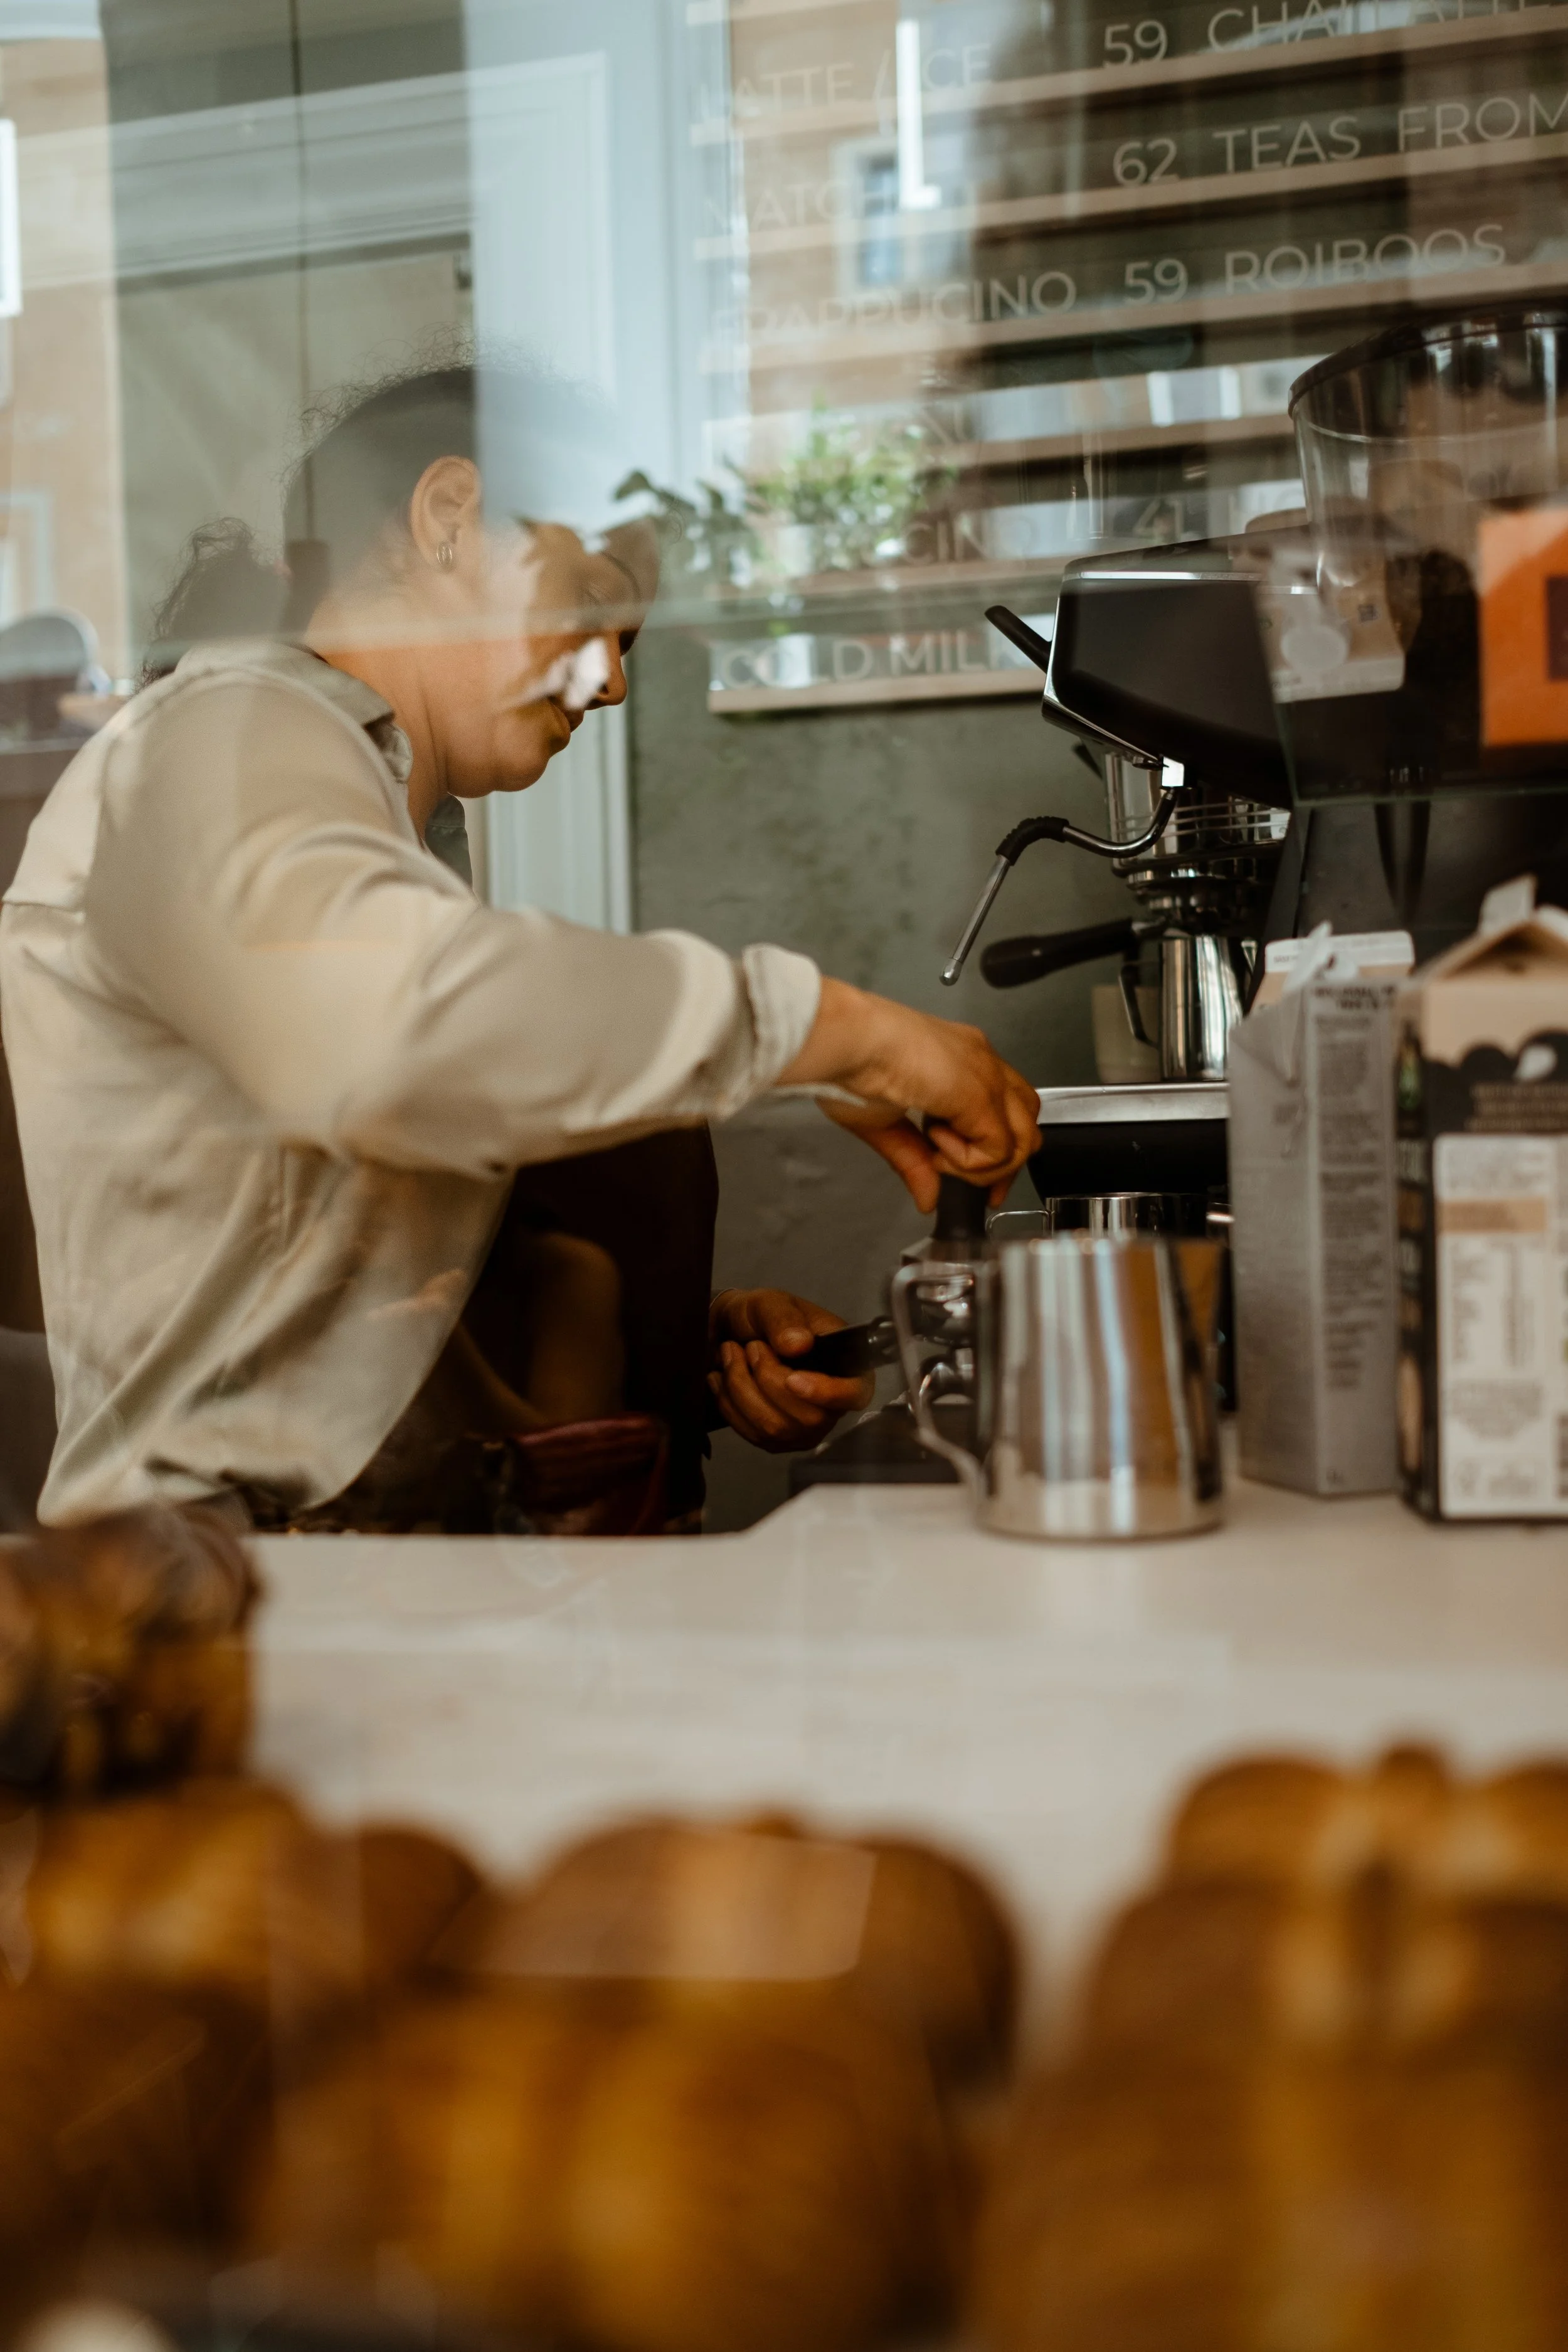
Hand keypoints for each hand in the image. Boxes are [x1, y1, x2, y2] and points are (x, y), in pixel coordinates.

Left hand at [707, 1288, 873, 1453]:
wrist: (728, 1332)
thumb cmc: (761, 1317)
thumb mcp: (771, 1304)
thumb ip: (784, 1319)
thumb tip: (799, 1344)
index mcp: (845, 1365)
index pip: (854, 1393)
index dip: (828, 1393)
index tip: (793, 1379)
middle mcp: (831, 1404)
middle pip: (809, 1417)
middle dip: (768, 1379)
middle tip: (751, 1346)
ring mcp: (804, 1428)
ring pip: (775, 1427)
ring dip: (741, 1387)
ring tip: (731, 1354)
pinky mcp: (775, 1440)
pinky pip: (751, 1433)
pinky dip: (728, 1402)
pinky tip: (722, 1378)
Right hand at [777, 977, 1039, 1213]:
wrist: (845, 1039)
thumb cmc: (850, 1061)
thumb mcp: (885, 1123)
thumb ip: (915, 1160)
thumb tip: (928, 1196)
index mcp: (961, 1061)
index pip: (1008, 1108)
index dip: (1000, 1150)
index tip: (978, 1179)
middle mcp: (981, 1062)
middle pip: (1027, 1123)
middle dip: (1006, 1165)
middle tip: (978, 1187)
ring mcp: (985, 1074)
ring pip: (1023, 1139)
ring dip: (984, 1166)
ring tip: (939, 1159)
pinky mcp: (979, 1093)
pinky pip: (999, 1147)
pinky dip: (971, 1163)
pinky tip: (937, 1150)